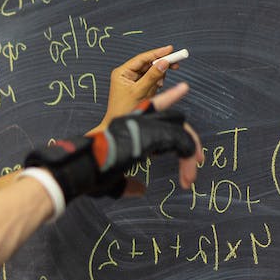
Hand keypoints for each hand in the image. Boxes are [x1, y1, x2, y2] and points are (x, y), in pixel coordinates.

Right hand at [25, 82, 202, 199]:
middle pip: (173, 120)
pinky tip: (187, 179)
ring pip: (181, 130)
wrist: (80, 169)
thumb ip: (128, 184)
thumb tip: (140, 190)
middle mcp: (137, 120)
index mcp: (127, 126)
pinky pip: (182, 144)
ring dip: (191, 153)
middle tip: (199, 158)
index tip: (184, 88)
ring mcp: (145, 124)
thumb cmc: (89, 174)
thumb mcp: (113, 179)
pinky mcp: (152, 134)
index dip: (168, 99)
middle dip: (188, 138)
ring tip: (190, 178)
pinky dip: (188, 162)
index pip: (153, 107)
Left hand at [93, 45, 179, 132]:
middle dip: (160, 66)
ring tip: (158, 86)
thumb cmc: (124, 110)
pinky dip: (156, 84)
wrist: (119, 124)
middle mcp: (126, 74)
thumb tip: (164, 62)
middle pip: (147, 64)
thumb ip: (152, 76)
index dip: (157, 53)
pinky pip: (151, 81)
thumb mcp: (139, 91)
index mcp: (122, 72)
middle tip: (175, 65)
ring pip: (151, 72)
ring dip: (158, 78)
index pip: (142, 58)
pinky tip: (156, 89)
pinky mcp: (137, 87)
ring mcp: (132, 80)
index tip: (170, 49)